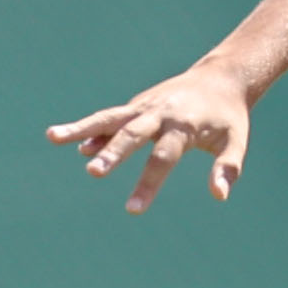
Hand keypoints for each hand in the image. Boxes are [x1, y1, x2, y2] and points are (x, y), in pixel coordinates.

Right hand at [47, 63, 254, 212]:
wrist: (221, 78)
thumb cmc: (229, 117)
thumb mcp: (235, 142)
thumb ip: (227, 168)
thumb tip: (219, 195)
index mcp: (185, 126)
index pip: (163, 158)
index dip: (148, 183)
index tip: (133, 209)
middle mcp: (160, 113)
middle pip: (132, 135)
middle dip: (112, 154)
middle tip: (93, 173)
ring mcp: (144, 106)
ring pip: (109, 117)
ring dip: (82, 128)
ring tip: (52, 137)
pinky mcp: (136, 104)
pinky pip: (110, 117)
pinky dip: (92, 128)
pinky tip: (71, 141)